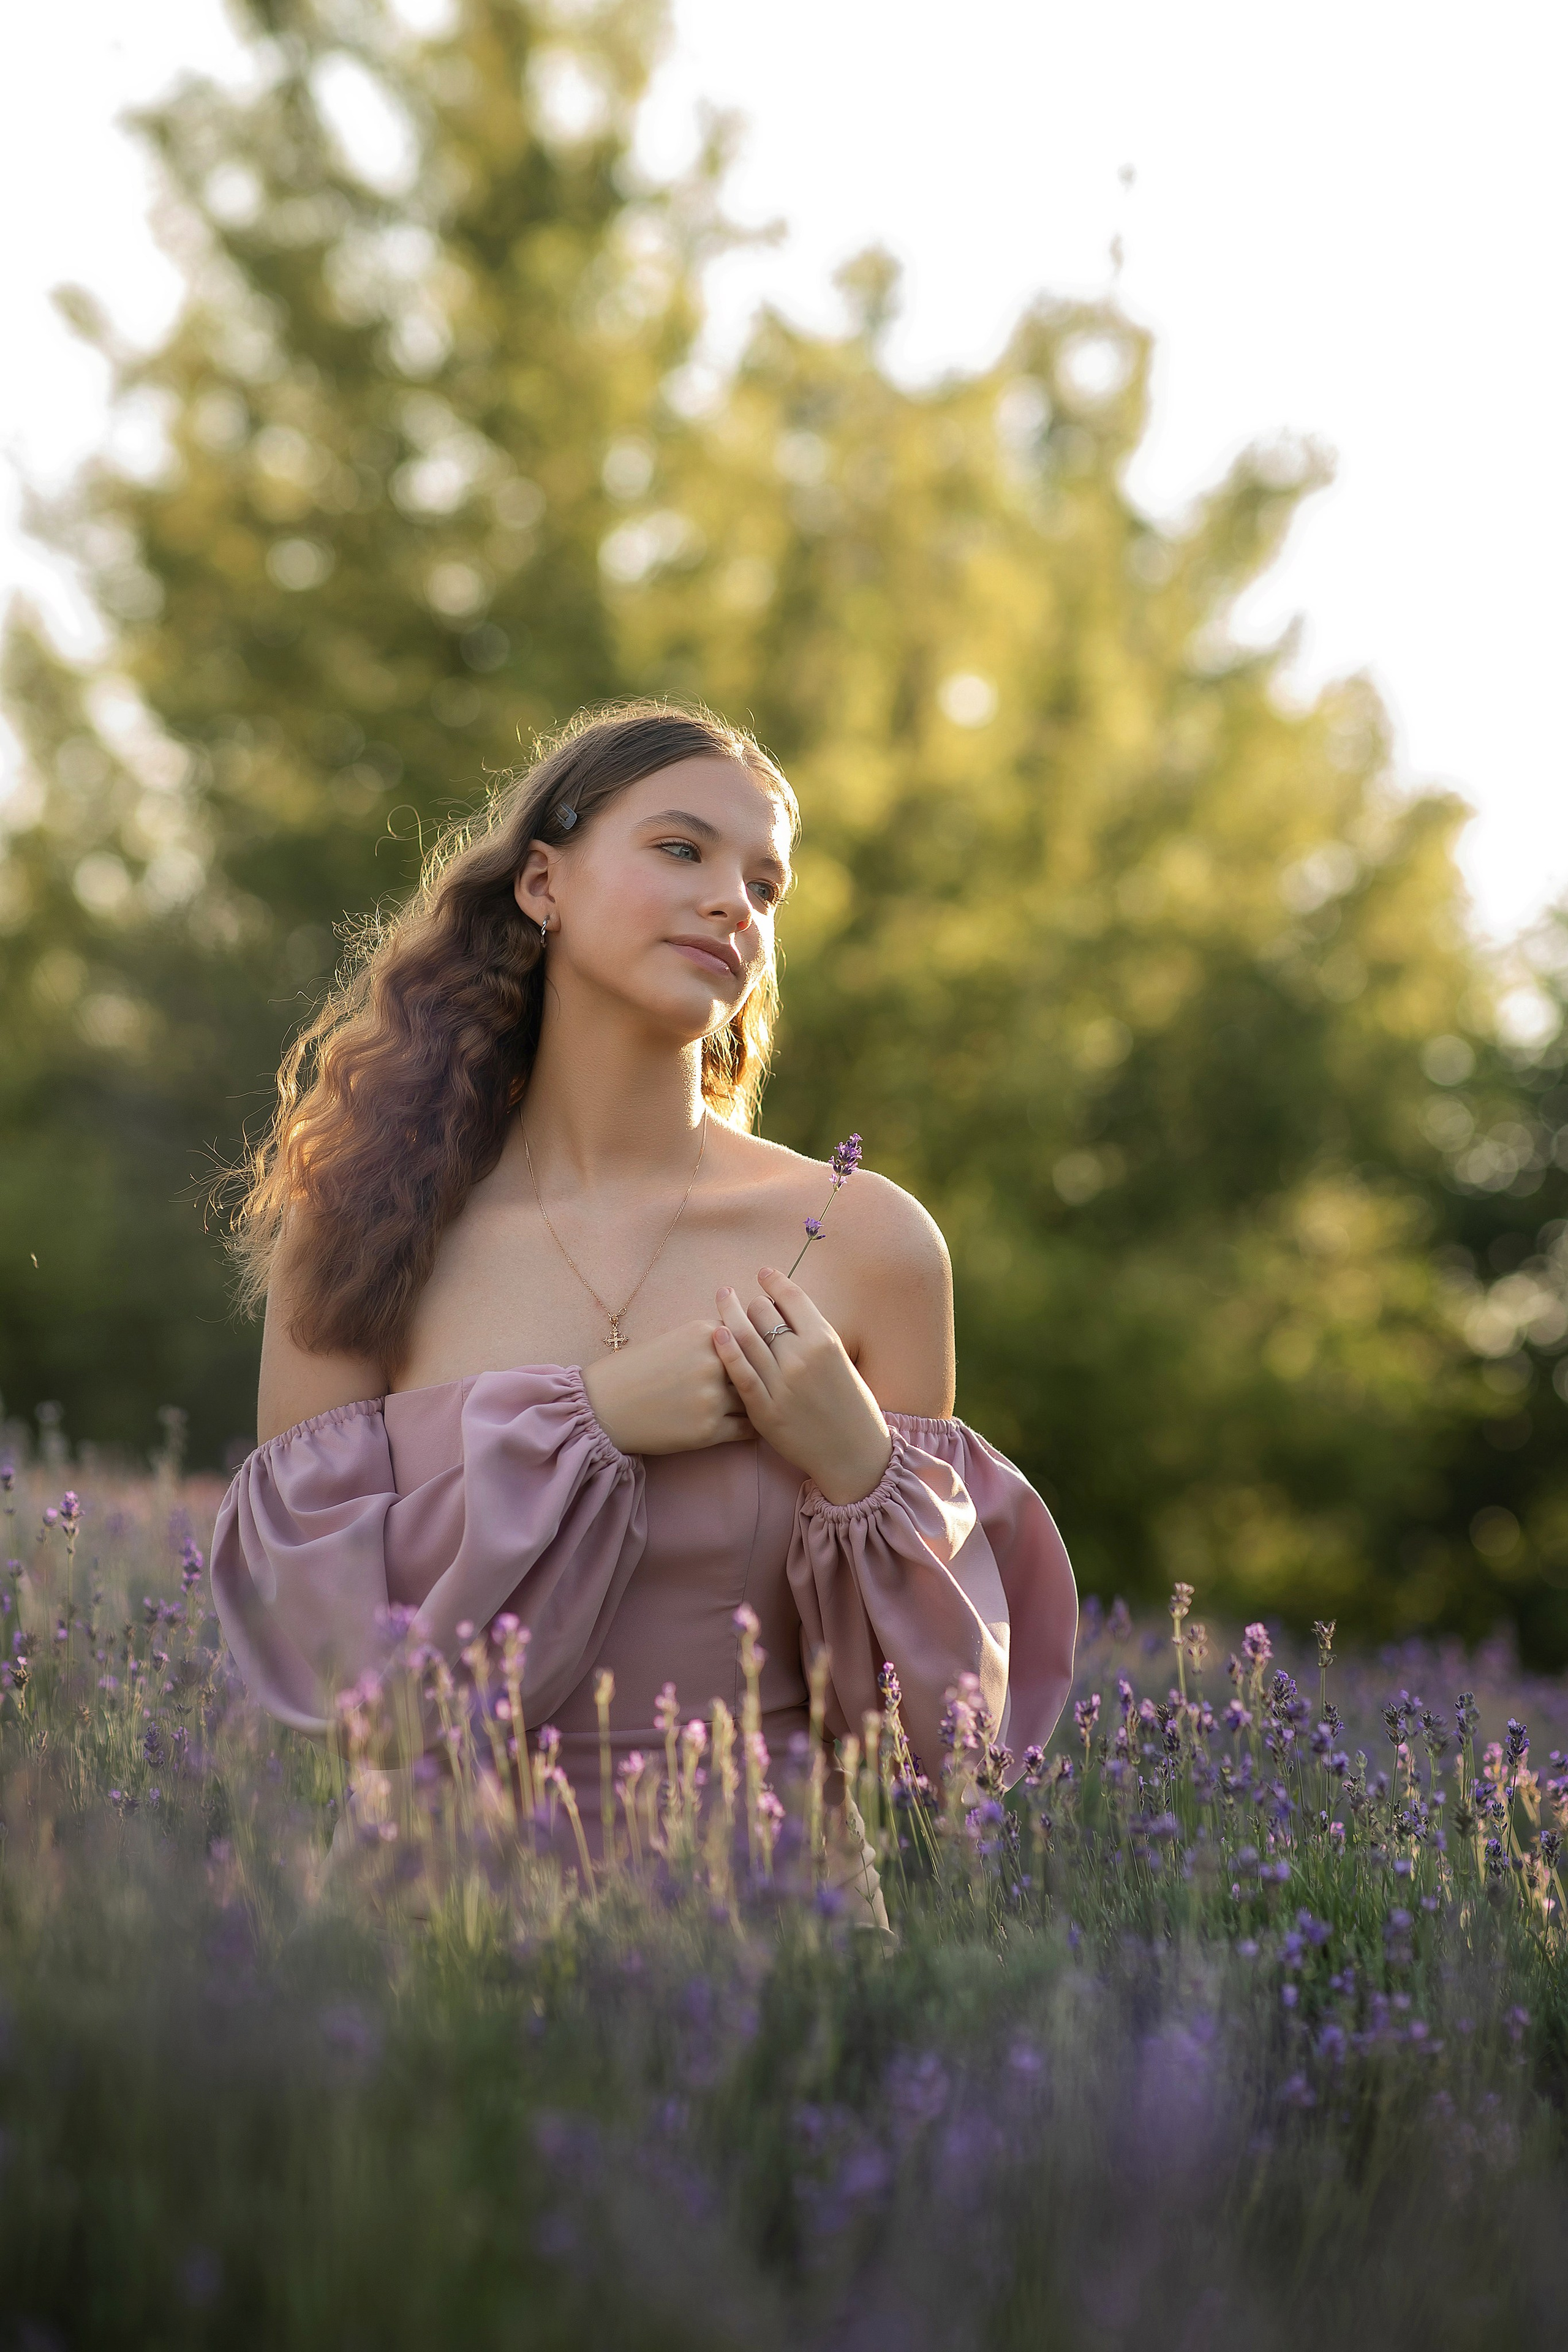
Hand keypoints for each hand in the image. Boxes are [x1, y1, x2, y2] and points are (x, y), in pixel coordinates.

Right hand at [582, 1319, 750, 1455]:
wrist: (604, 1407)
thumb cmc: (635, 1371)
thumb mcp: (673, 1339)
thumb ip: (710, 1340)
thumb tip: (745, 1343)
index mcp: (704, 1333)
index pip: (747, 1336)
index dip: (753, 1347)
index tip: (761, 1353)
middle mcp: (713, 1362)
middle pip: (756, 1366)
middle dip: (763, 1374)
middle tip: (776, 1380)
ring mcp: (713, 1397)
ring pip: (755, 1398)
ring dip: (758, 1402)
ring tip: (766, 1404)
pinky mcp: (709, 1430)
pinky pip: (747, 1428)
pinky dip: (752, 1426)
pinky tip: (753, 1424)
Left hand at [711, 1270, 892, 1504]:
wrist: (855, 1455)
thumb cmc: (853, 1407)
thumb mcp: (842, 1361)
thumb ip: (815, 1337)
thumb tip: (785, 1310)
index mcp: (826, 1341)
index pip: (792, 1297)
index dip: (774, 1280)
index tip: (763, 1273)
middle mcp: (802, 1357)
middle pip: (764, 1313)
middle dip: (752, 1302)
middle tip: (743, 1299)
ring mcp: (781, 1383)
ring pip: (746, 1336)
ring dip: (730, 1313)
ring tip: (722, 1298)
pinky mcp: (764, 1409)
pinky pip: (739, 1373)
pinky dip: (726, 1349)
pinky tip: (717, 1332)